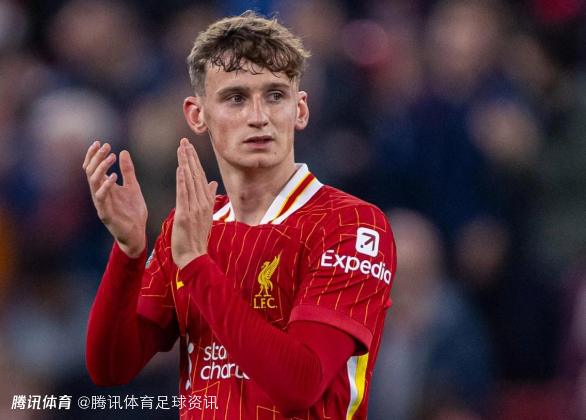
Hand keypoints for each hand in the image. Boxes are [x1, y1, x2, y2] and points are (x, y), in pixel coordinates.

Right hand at [83, 141, 147, 257]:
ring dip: (101, 168)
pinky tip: (114, 176)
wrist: (137, 233)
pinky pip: (101, 198)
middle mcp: (99, 194)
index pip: (93, 168)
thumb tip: (123, 152)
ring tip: (111, 157)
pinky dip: (106, 186)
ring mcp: (101, 204)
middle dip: (96, 158)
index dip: (94, 155)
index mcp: (104, 187)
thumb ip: (128, 171)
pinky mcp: (105, 214)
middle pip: (91, 172)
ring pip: (93, 182)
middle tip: (106, 146)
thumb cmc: (133, 212)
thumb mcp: (133, 186)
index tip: (101, 143)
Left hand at [172, 138, 217, 268]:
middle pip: (196, 175)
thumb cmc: (196, 237)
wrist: (194, 256)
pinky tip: (181, 168)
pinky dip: (183, 181)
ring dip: (186, 164)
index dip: (195, 161)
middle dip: (190, 157)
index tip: (190, 147)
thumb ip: (209, 197)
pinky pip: (184, 194)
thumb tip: (213, 183)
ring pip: (190, 181)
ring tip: (181, 149)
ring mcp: (194, 208)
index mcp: (206, 202)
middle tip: (184, 141)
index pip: (201, 176)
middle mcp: (202, 202)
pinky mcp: (185, 214)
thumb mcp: (205, 215)